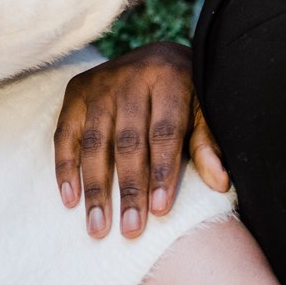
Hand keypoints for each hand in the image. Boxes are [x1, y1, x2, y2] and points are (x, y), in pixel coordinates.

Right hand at [54, 42, 228, 239]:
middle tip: (131, 230)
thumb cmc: (186, 93)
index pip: (164, 132)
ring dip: (95, 188)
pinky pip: (65, 135)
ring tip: (98, 227)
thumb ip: (206, 143)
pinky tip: (70, 200)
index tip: (160, 210)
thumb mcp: (203, 110)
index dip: (162, 172)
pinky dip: (65, 169)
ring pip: (95, 142)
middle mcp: (130, 78)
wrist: (158, 55)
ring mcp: (99, 84)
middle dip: (130, 189)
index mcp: (168, 79)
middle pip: (128, 141)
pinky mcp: (76, 92)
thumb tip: (220, 182)